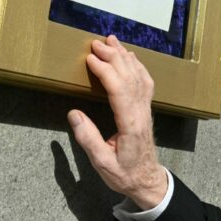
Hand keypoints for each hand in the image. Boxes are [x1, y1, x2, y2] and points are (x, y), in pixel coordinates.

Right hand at [68, 35, 166, 208]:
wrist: (147, 180)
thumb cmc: (124, 174)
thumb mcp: (102, 163)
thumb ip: (88, 139)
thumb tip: (73, 114)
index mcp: (130, 124)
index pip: (120, 91)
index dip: (106, 72)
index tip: (90, 59)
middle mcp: (141, 113)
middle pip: (130, 77)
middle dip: (113, 57)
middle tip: (96, 43)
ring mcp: (146, 110)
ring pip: (139, 76)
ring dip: (125, 56)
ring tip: (111, 41)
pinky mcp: (146, 110)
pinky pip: (145, 82)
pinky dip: (137, 66)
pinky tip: (130, 56)